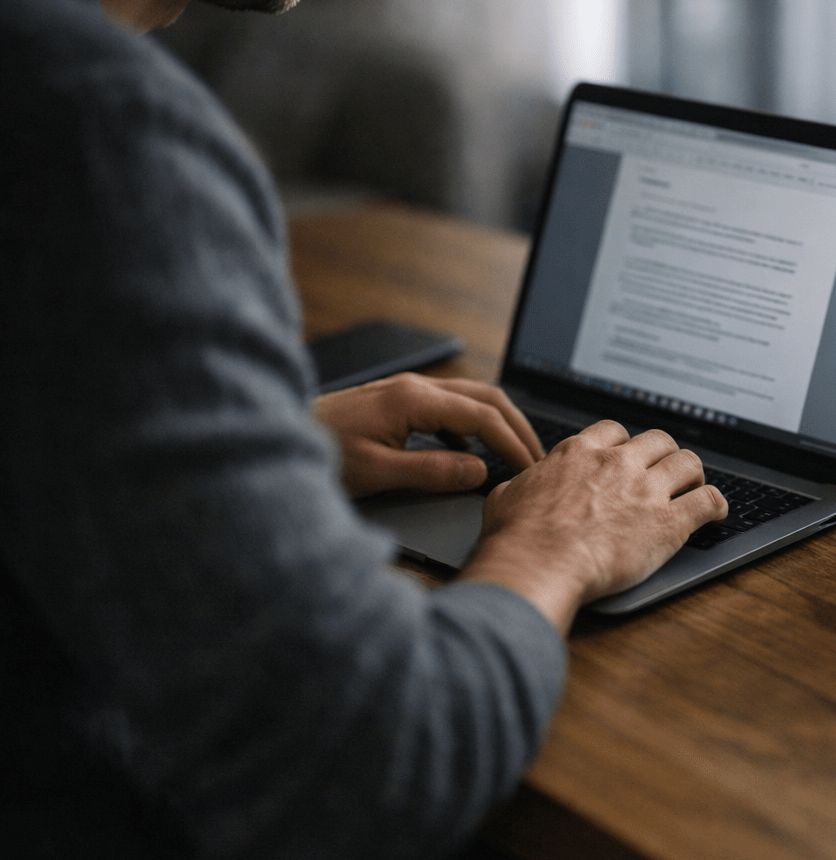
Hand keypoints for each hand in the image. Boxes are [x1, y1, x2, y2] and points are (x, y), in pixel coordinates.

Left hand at [312, 373, 543, 497]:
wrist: (273, 435)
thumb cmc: (318, 454)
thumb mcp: (378, 472)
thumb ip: (433, 472)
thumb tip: (479, 470)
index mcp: (413, 399)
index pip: (483, 417)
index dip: (513, 443)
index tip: (531, 467)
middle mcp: (414, 387)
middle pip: (486, 397)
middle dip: (517, 426)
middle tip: (537, 456)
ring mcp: (406, 391)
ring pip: (470, 399)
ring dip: (497, 424)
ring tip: (513, 453)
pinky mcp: (397, 401)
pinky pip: (449, 408)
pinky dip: (471, 427)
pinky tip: (469, 453)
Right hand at [461, 421, 728, 631]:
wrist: (539, 563)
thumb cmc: (517, 537)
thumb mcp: (506, 497)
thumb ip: (521, 485)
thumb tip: (516, 488)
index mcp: (580, 453)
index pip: (614, 432)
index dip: (625, 445)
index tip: (628, 458)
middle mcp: (617, 463)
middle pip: (658, 441)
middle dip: (663, 455)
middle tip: (664, 473)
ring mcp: (646, 490)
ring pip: (688, 462)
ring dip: (692, 474)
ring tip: (693, 487)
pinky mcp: (669, 522)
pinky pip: (708, 501)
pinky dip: (716, 504)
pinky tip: (716, 512)